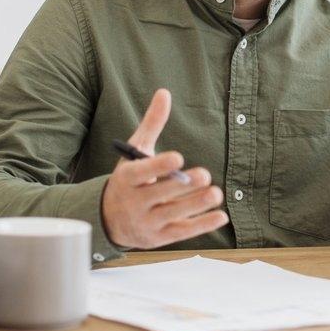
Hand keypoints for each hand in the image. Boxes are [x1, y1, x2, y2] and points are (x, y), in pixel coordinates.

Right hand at [101, 88, 228, 249]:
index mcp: (126, 179)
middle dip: (181, 186)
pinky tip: (221, 216)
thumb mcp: (135, 152)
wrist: (108, 219)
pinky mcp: (159, 238)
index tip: (178, 157)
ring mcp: (147, 223)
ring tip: (216, 193)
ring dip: (195, 205)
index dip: (158, 166)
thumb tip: (164, 92)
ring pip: (172, 215)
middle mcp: (134, 203)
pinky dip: (201, 225)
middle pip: (159, 195)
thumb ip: (152, 124)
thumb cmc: (129, 179)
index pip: (140, 173)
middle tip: (204, 175)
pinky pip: (181, 233)